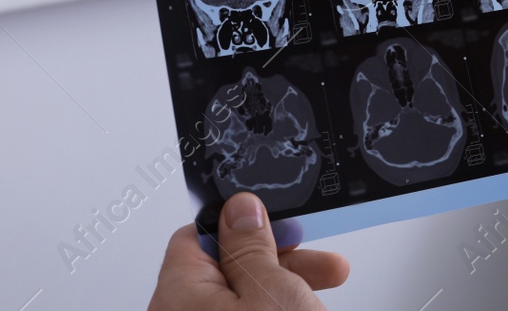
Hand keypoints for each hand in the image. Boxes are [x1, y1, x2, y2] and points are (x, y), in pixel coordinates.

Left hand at [147, 193, 349, 310]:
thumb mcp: (271, 289)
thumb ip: (253, 245)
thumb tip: (241, 208)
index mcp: (178, 294)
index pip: (197, 236)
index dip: (240, 221)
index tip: (274, 216)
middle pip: (227, 266)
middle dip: (279, 255)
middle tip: (315, 253)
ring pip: (242, 296)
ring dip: (288, 283)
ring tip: (329, 279)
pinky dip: (278, 307)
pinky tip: (309, 304)